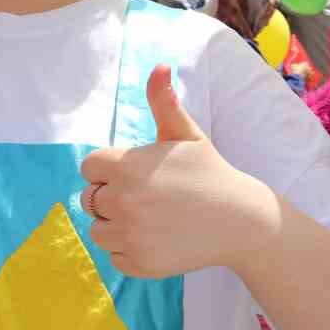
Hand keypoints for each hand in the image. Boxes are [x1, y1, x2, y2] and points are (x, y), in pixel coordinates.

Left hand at [79, 65, 265, 277]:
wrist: (239, 220)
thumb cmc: (210, 172)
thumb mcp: (186, 134)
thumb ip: (164, 102)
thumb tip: (159, 66)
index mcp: (126, 166)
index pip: (90, 167)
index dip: (110, 168)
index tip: (135, 172)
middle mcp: (122, 201)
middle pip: (90, 198)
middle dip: (111, 195)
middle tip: (148, 195)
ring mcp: (130, 236)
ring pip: (98, 230)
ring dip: (116, 224)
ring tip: (150, 217)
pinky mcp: (140, 264)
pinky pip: (115, 256)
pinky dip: (129, 250)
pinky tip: (156, 238)